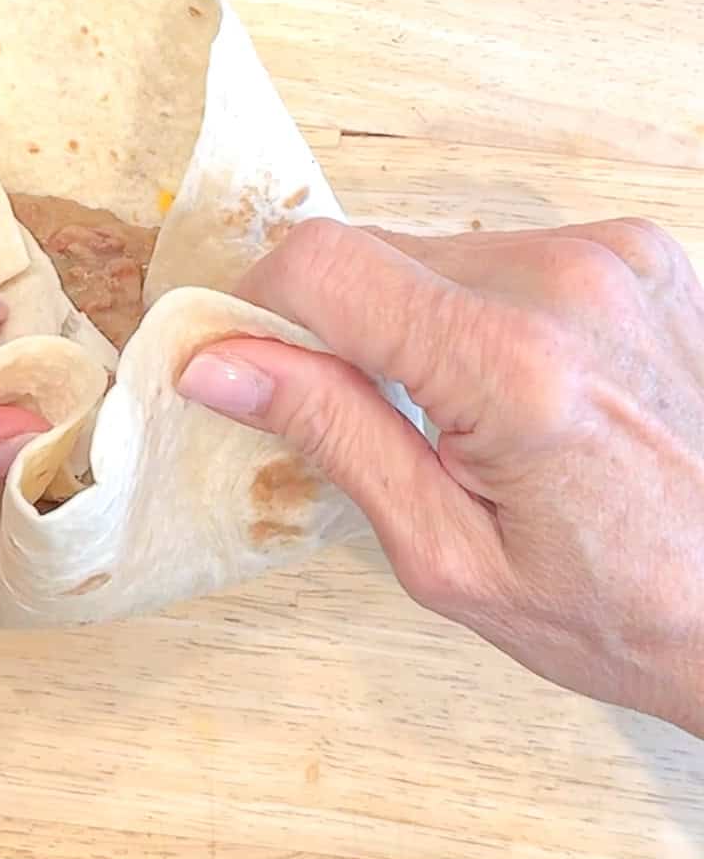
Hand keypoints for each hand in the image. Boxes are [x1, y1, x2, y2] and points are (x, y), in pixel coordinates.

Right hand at [179, 218, 703, 732]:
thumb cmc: (622, 607)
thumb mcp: (447, 555)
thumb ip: (332, 435)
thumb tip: (220, 364)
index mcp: (510, 366)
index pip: (323, 266)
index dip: (256, 306)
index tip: (244, 362)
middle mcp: (566, 282)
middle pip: (373, 253)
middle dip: (337, 327)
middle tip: (363, 419)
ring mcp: (612, 257)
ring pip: (433, 251)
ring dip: (410, 318)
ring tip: (460, 416)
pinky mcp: (638, 252)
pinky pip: (502, 255)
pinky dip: (478, 310)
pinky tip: (516, 388)